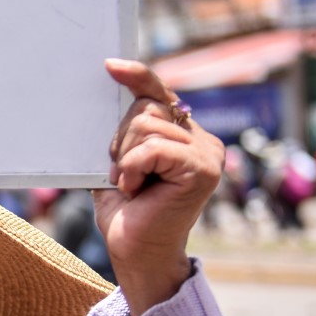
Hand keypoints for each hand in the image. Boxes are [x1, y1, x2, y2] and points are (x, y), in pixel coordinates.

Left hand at [94, 59, 223, 313]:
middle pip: (146, 108)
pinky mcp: (203, 168)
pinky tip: (134, 190)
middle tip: (123, 174)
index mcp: (183, 134)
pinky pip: (153, 148)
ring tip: (131, 185)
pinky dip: (132, 168)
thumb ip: (124, 134)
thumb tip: (108, 94)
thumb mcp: (118, 163)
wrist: (135, 250)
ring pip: (146, 125)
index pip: (159, 94)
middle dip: (120, 140)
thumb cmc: (125, 211)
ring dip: (125, 158)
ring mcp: (207, 153)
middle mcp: (201, 139)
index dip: (137, 77)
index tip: (110, 65)